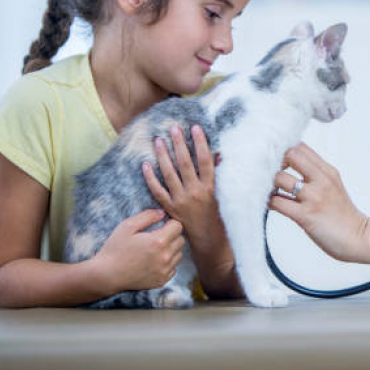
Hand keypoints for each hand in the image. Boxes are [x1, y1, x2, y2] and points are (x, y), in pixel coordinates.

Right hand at [94, 209, 184, 291]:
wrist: (107, 275)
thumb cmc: (115, 248)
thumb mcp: (127, 226)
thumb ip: (147, 216)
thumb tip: (163, 213)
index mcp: (158, 241)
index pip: (178, 226)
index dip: (170, 223)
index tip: (161, 225)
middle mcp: (165, 257)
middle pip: (181, 240)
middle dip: (171, 235)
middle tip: (157, 237)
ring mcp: (164, 271)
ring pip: (179, 254)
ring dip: (171, 250)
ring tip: (155, 249)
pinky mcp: (162, 281)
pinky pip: (173, 268)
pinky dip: (167, 264)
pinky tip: (154, 261)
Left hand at [142, 125, 220, 243]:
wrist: (208, 241)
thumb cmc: (218, 216)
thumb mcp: (222, 196)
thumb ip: (218, 176)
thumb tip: (217, 155)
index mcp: (210, 188)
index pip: (205, 161)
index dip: (200, 143)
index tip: (196, 128)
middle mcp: (195, 193)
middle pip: (186, 164)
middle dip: (179, 144)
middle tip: (174, 128)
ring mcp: (180, 201)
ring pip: (170, 174)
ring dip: (163, 156)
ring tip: (159, 140)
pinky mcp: (170, 208)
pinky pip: (157, 191)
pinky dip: (150, 178)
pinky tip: (146, 164)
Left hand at [268, 143, 369, 262]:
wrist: (359, 238)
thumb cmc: (344, 216)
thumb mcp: (334, 186)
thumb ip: (316, 174)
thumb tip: (293, 165)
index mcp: (328, 171)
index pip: (301, 147)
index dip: (285, 151)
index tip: (279, 163)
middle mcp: (321, 180)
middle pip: (290, 154)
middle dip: (276, 162)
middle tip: (272, 175)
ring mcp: (313, 197)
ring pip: (279, 178)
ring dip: (270, 184)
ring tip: (271, 191)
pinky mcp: (305, 215)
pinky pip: (277, 202)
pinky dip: (270, 202)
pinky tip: (273, 205)